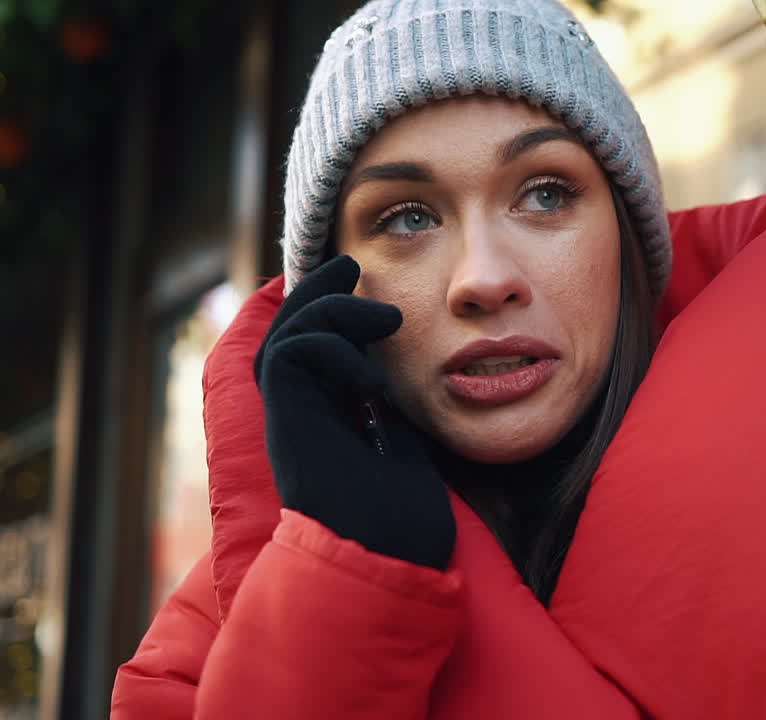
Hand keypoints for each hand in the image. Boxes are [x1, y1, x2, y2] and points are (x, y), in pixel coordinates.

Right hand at [254, 255, 454, 569]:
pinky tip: (370, 376)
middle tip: (349, 264)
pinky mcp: (291, 423)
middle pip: (287, 337)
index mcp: (328, 423)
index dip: (329, 313)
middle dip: (314, 293)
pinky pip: (290, 358)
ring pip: (283, 340)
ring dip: (325, 311)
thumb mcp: (406, 447)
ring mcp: (293, 422)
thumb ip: (391, 412)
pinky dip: (328, 349)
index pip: (314, 353)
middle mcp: (302, 419)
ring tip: (383, 317)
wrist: (391, 560)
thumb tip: (397, 377)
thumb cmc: (405, 521)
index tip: (362, 287)